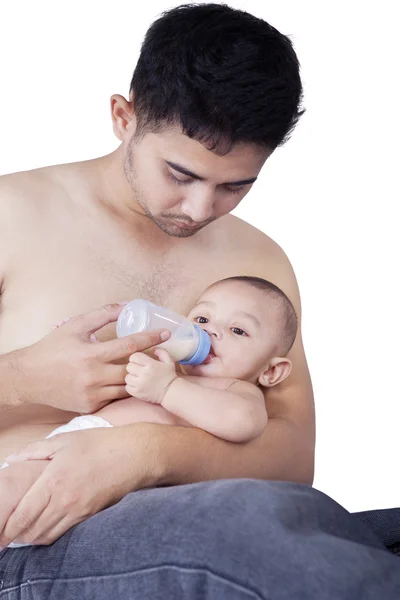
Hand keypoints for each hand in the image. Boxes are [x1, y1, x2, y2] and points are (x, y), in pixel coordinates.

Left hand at [1, 425, 158, 545]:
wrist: (134, 456)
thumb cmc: (100, 444)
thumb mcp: (65, 440)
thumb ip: (35, 450)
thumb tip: (12, 458)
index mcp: (54, 480)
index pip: (23, 514)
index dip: (8, 527)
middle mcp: (65, 500)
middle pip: (32, 530)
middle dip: (16, 535)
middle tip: (8, 532)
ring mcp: (78, 511)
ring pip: (47, 536)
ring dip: (32, 537)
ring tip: (23, 532)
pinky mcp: (89, 516)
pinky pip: (64, 533)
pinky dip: (50, 534)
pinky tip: (45, 526)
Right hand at [14, 303, 169, 412]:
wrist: (29, 377)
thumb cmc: (53, 348)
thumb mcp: (76, 325)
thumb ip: (103, 314)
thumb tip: (127, 305)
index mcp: (91, 354)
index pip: (130, 346)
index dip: (150, 338)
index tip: (165, 333)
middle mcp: (94, 377)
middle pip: (133, 370)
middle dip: (149, 361)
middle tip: (159, 354)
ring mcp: (92, 394)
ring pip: (127, 388)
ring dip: (138, 377)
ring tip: (147, 367)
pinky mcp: (89, 407)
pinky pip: (114, 398)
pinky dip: (122, 389)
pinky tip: (126, 381)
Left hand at [126, 348, 176, 403]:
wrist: (170, 392)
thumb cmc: (169, 376)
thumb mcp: (169, 361)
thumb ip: (161, 352)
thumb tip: (153, 349)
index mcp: (151, 365)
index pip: (134, 357)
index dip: (135, 358)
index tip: (138, 361)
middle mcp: (144, 374)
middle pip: (129, 366)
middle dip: (133, 367)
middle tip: (138, 369)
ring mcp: (140, 384)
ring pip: (127, 377)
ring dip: (131, 377)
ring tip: (138, 378)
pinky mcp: (137, 393)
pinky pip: (127, 387)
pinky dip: (131, 386)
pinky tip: (137, 385)